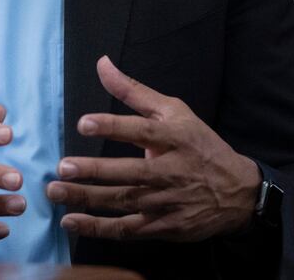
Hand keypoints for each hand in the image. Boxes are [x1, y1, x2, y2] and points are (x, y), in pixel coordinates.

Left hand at [47, 56, 261, 241]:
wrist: (237, 192)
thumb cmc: (199, 145)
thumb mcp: (174, 111)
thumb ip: (133, 90)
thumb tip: (102, 63)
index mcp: (174, 138)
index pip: (142, 131)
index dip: (113, 127)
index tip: (83, 123)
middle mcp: (171, 171)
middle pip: (129, 172)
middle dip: (95, 171)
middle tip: (63, 167)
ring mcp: (167, 202)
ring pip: (123, 202)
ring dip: (87, 199)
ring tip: (55, 192)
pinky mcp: (163, 226)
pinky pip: (127, 229)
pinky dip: (98, 228)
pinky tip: (71, 221)